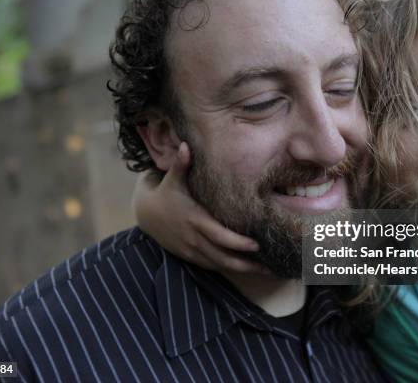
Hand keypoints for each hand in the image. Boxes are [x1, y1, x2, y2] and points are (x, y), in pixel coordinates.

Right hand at [134, 142, 269, 274]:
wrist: (147, 214)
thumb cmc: (166, 193)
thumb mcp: (172, 179)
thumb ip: (182, 164)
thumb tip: (185, 145)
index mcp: (194, 219)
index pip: (219, 236)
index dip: (237, 243)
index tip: (257, 245)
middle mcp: (194, 238)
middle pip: (223, 257)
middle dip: (247, 263)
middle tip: (271, 267)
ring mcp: (192, 250)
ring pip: (220, 266)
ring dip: (243, 270)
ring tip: (267, 271)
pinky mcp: (191, 257)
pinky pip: (213, 267)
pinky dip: (230, 269)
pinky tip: (248, 269)